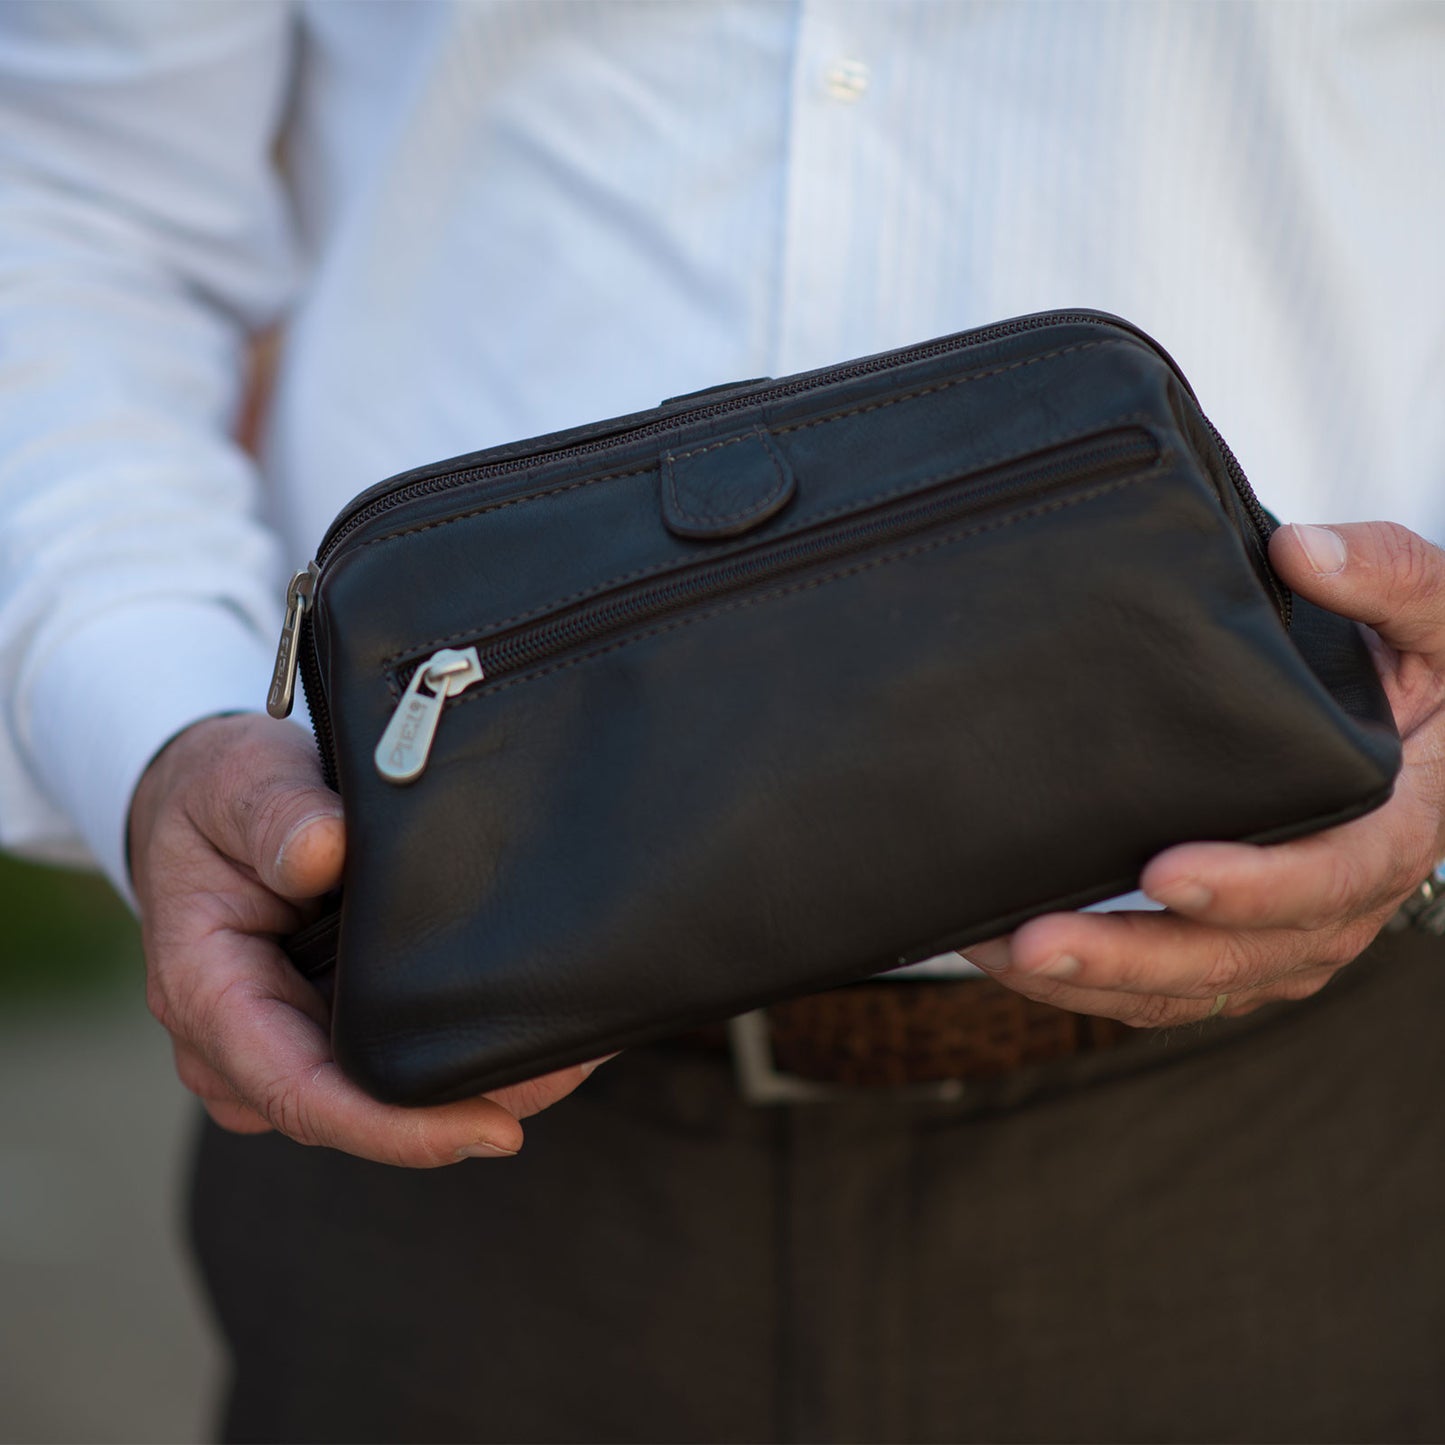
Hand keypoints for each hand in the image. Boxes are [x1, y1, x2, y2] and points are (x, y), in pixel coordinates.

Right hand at [128, 712, 597, 1164]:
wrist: (211, 805)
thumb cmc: (221, 797)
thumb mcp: (238, 782)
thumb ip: (275, 815)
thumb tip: (325, 852)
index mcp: (209, 994)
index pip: (302, 1092)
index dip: (395, 1126)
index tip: (487, 1128)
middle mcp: (245, 1045)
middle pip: (361, 1110)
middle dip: (464, 1108)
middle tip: (568, 1069)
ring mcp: (289, 1046)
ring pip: (387, 1099)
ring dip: (476, 1084)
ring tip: (572, 1050)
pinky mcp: (329, 1030)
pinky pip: (394, 1061)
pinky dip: (461, 1052)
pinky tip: (534, 1029)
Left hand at [967, 521, 1444, 1025]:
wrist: (1411, 729)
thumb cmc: (1417, 673)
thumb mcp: (1432, 618)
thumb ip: (1387, 576)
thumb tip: (1302, 551)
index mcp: (1396, 824)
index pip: (1337, 873)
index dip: (1256, 885)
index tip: (1166, 870)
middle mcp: (1341, 901)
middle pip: (1242, 954)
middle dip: (1134, 954)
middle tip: (1040, 940)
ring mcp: (1285, 935)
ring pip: (1191, 985)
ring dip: (1094, 982)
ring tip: (998, 953)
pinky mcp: (1236, 946)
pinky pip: (1165, 989)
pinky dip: (1088, 984)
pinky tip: (1005, 955)